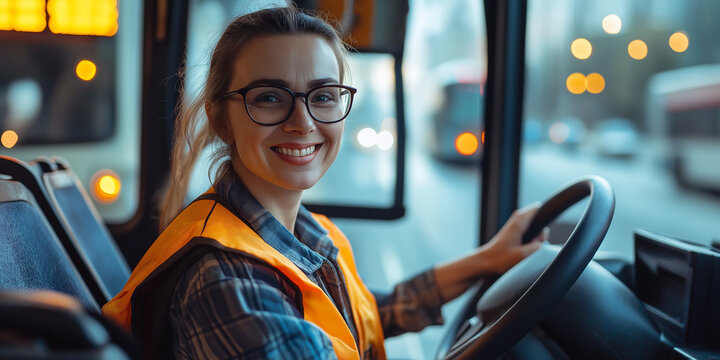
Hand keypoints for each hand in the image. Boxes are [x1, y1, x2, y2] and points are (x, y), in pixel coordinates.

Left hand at [433, 203, 547, 302]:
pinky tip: (522, 253)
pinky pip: (529, 237)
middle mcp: (517, 220)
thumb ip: (538, 247)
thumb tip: (543, 242)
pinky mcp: (514, 234)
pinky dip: (530, 244)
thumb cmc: (499, 259)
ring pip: (535, 231)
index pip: (538, 208)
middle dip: (541, 235)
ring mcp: (515, 227)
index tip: (544, 232)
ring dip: (535, 241)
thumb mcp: (523, 255)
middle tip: (532, 246)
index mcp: (519, 221)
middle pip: (539, 222)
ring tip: (525, 251)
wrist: (484, 263)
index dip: (546, 216)